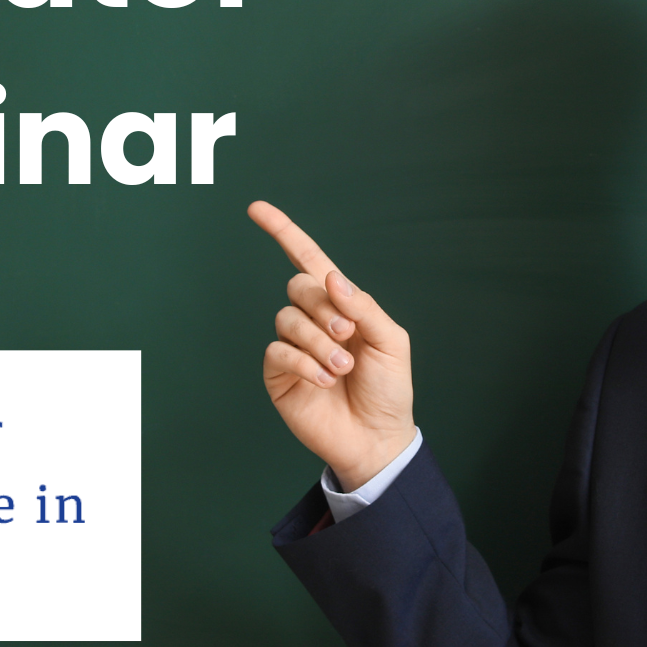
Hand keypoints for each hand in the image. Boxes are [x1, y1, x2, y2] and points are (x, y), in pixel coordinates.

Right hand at [249, 201, 415, 489]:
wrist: (377, 437)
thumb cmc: (389, 389)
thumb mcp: (390, 340)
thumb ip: (363, 306)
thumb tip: (331, 276)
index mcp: (340, 305)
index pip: (307, 260)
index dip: (283, 232)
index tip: (256, 209)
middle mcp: (313, 320)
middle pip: (297, 286)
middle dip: (324, 308)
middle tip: (347, 336)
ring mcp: (293, 346)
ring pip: (287, 319)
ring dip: (318, 342)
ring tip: (342, 367)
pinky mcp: (278, 374)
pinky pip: (277, 351)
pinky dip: (303, 362)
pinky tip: (323, 380)